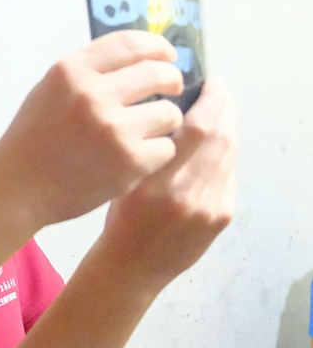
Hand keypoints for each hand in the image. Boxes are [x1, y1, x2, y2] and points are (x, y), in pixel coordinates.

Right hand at [0, 31, 185, 224]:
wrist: (17, 188)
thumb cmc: (34, 139)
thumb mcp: (49, 91)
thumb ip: (88, 73)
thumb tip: (142, 59)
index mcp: (69, 71)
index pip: (129, 43)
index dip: (157, 46)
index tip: (168, 55)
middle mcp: (92, 94)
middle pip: (159, 73)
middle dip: (172, 81)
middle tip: (171, 90)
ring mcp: (113, 128)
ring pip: (170, 113)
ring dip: (163, 123)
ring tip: (143, 133)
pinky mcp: (130, 161)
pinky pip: (167, 148)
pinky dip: (155, 155)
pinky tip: (133, 160)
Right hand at [98, 74, 236, 287]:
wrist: (131, 267)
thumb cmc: (116, 218)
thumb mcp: (122, 179)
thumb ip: (149, 149)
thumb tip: (174, 110)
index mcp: (156, 183)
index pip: (198, 130)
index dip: (212, 100)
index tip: (210, 80)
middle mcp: (188, 194)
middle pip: (223, 137)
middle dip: (225, 106)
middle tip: (217, 87)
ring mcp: (210, 207)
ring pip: (230, 154)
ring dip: (228, 126)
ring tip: (217, 110)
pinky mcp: (222, 216)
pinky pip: (229, 175)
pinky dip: (225, 153)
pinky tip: (213, 146)